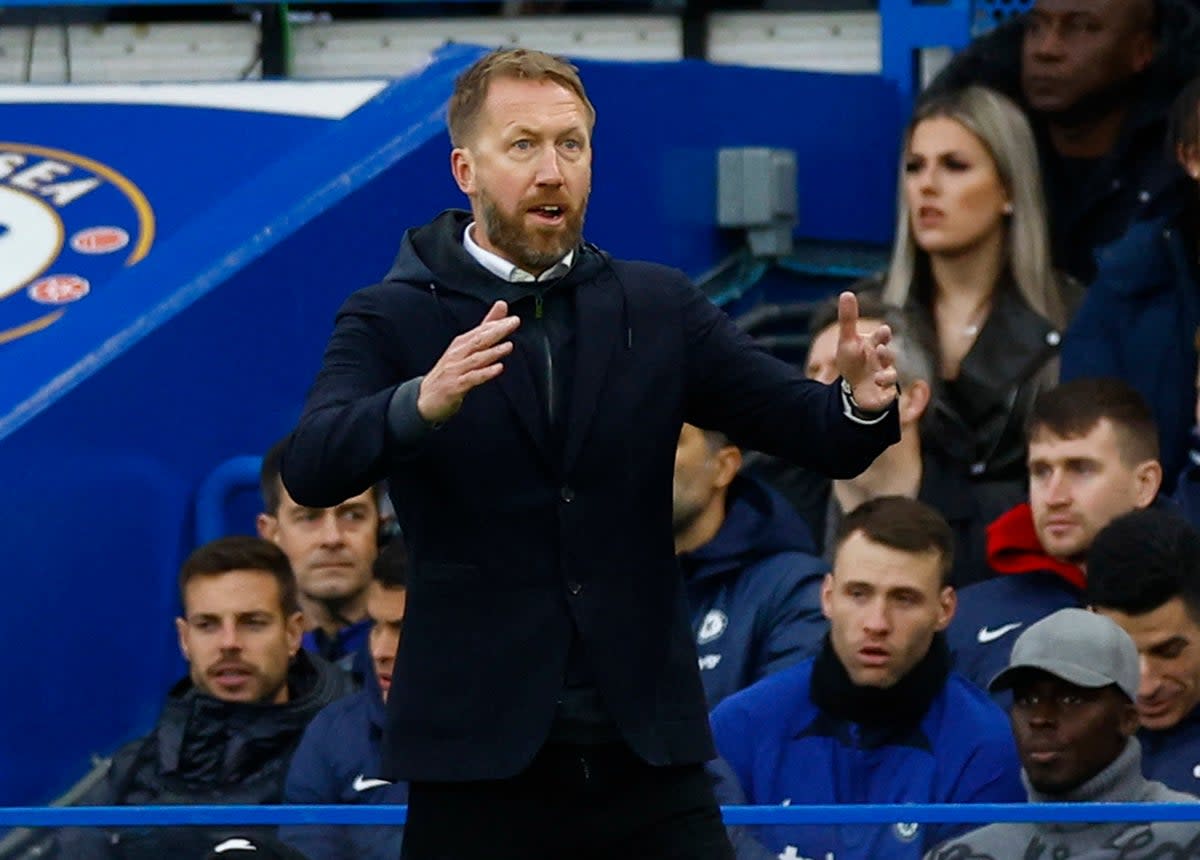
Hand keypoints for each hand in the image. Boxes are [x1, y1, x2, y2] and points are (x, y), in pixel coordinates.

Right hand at [417, 301, 519, 423]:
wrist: (425, 399)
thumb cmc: (449, 372)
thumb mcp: (465, 350)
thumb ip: (485, 329)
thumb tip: (501, 307)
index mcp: (460, 345)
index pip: (480, 331)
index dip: (496, 323)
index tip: (513, 318)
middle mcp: (457, 354)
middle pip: (478, 340)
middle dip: (496, 331)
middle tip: (513, 323)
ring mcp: (455, 370)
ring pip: (475, 358)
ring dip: (492, 352)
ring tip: (508, 346)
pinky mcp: (454, 386)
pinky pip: (471, 378)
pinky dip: (484, 373)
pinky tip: (497, 369)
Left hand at [834, 291, 897, 411]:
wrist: (854, 389)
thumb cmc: (853, 361)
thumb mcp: (847, 341)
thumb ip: (848, 318)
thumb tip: (847, 293)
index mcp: (875, 345)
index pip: (881, 337)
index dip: (883, 335)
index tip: (883, 331)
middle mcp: (883, 360)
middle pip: (889, 356)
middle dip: (886, 353)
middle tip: (880, 350)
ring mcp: (885, 376)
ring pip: (891, 375)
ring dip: (887, 375)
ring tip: (877, 376)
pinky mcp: (885, 394)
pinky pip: (890, 394)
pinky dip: (886, 392)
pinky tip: (878, 391)